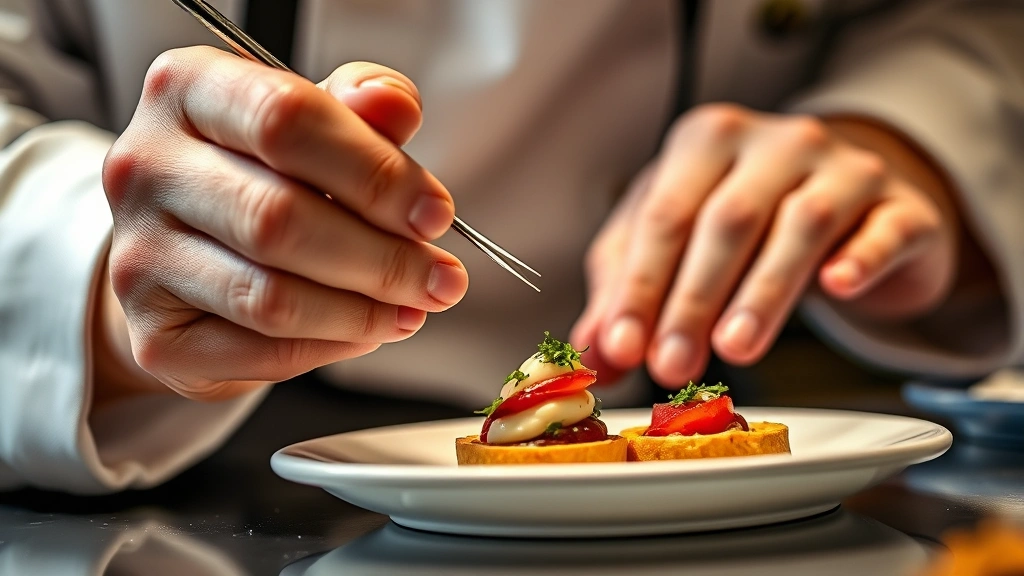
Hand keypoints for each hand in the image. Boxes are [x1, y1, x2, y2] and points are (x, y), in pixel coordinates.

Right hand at [97, 46, 467, 402]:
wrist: (188, 251)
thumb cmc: (260, 177)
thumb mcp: (314, 121)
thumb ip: (361, 109)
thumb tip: (394, 107)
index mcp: (185, 91)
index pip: (285, 119)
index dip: (375, 172)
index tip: (435, 213)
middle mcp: (145, 168)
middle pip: (280, 219)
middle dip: (383, 257)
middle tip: (440, 278)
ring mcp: (139, 257)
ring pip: (273, 298)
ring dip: (364, 311)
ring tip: (412, 306)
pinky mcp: (156, 335)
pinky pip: (262, 351)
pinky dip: (331, 346)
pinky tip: (366, 329)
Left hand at [571, 104, 958, 387]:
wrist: (852, 205)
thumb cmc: (748, 223)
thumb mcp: (676, 246)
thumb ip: (630, 294)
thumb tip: (595, 357)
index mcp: (707, 141)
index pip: (665, 215)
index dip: (640, 285)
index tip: (624, 347)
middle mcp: (775, 142)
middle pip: (727, 220)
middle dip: (693, 299)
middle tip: (672, 365)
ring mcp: (844, 167)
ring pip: (800, 224)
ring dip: (763, 292)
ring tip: (734, 350)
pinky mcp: (902, 206)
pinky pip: (884, 229)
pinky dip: (860, 258)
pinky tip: (837, 288)